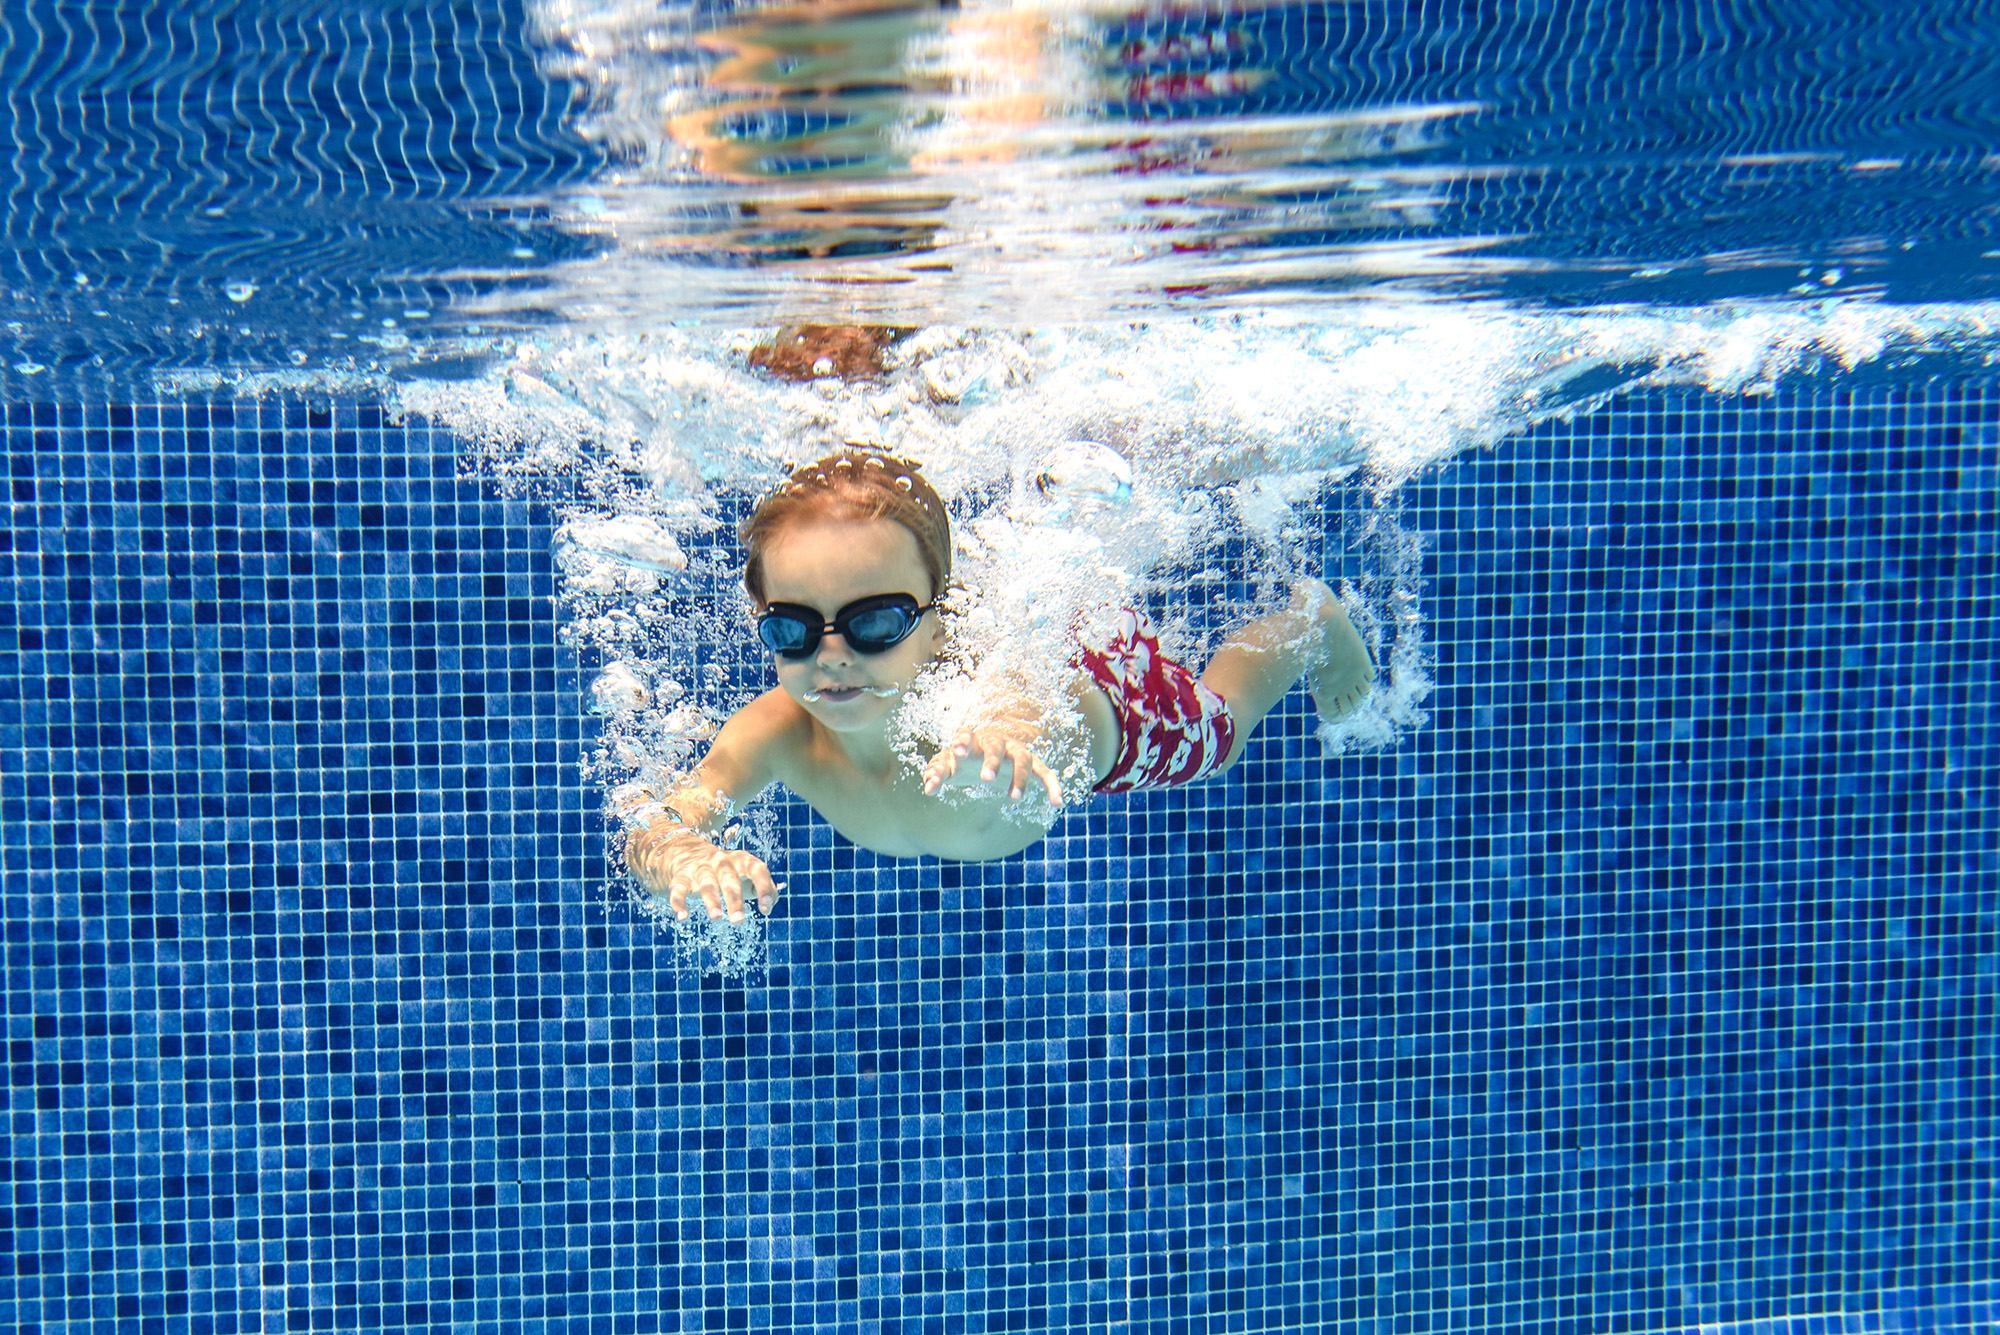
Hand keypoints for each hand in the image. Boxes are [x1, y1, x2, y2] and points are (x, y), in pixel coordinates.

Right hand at [626, 821, 780, 922]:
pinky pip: (679, 889)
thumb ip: (765, 888)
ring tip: (717, 917)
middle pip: (730, 880)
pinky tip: (682, 918)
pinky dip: (679, 902)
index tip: (766, 905)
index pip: (757, 869)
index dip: (763, 886)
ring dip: (711, 900)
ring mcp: (701, 867)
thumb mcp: (748, 875)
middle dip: (734, 900)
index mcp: (742, 860)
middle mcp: (722, 861)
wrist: (688, 852)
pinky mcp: (682, 876)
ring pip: (707, 883)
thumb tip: (769, 907)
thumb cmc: (729, 871)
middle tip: (738, 921)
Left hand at [920, 723, 1062, 803]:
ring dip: (1020, 778)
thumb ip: (936, 774)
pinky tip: (1058, 802)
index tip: (958, 752)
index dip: (963, 742)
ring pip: (1022, 760)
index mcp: (972, 740)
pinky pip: (1045, 773)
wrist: (988, 751)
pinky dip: (1053, 785)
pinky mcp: (1032, 764)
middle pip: (996, 746)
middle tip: (986, 779)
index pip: (966, 735)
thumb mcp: (947, 765)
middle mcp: (996, 743)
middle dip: (992, 761)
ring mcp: (1016, 753)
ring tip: (1014, 798)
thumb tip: (929, 789)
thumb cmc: (964, 758)